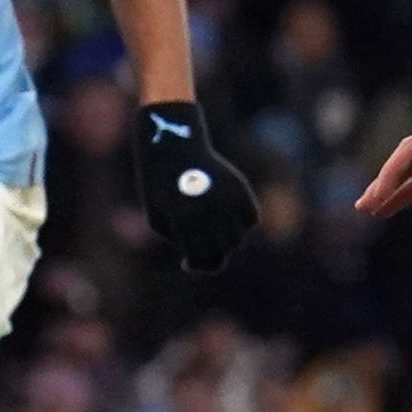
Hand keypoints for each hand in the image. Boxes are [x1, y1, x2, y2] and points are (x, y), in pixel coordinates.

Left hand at [133, 101, 256, 271]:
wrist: (173, 146)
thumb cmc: (161, 187)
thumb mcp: (160, 219)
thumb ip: (184, 244)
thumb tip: (210, 259)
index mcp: (185, 220)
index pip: (201, 259)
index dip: (195, 265)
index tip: (187, 263)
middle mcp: (210, 210)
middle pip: (222, 250)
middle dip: (210, 250)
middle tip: (198, 240)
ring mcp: (227, 198)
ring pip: (238, 237)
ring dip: (226, 237)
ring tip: (210, 227)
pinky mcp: (240, 188)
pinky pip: (251, 219)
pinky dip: (242, 222)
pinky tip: (227, 216)